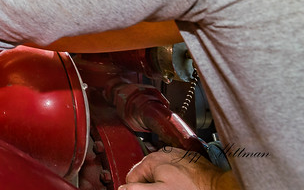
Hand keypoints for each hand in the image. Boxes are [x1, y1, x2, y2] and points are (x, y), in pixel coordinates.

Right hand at [121, 148, 239, 189]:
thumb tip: (121, 188)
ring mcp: (176, 155)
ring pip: (160, 171)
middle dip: (151, 183)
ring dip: (163, 180)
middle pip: (146, 173)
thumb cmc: (193, 189)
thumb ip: (137, 188)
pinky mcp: (188, 159)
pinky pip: (174, 169)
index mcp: (151, 160)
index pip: (132, 177)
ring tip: (176, 188)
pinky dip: (175, 177)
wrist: (219, 187)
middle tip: (165, 189)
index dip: (136, 188)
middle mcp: (162, 153)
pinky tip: (183, 184)